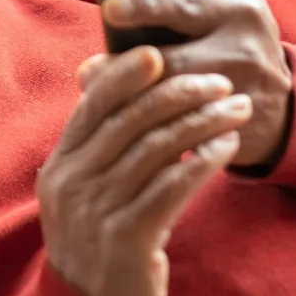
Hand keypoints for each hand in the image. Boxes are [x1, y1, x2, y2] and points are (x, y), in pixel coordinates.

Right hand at [37, 46, 249, 295]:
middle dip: (179, 92)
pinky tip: (227, 146)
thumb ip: (100, 150)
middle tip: (218, 81)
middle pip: (131, 120)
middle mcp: (72, 184)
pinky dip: (205, 159)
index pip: (92, 105)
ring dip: (203, 121)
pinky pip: (174, 185)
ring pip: (158, 147)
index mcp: (60, 166)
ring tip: (236, 109)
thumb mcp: (85, 194)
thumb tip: (129, 93)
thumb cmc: (100, 243)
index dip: (124, 74)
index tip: (158, 53)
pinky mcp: (129, 237)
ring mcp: (98, 211)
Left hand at [101, 0, 292, 166]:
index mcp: (239, 12)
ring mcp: (237, 94)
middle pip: (171, 59)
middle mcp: (241, 51)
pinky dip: (149, 129)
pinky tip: (121, 125)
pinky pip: (182, 133)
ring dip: (129, 98)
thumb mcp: (248, 4)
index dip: (146, 5)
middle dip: (126, 65)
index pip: (185, 6)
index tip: (110, 6)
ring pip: (171, 99)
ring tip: (96, 92)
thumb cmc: (252, 45)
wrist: (293, 110)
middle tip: (89, 67)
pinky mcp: (230, 131)